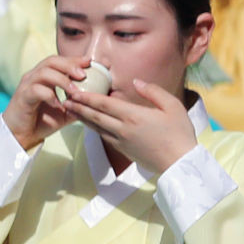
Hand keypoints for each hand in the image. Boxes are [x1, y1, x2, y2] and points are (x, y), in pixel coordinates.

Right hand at [3, 56, 83, 150]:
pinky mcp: (22, 97)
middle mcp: (33, 77)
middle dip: (70, 65)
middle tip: (83, 75)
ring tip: (74, 92)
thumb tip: (98, 99)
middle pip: (51, 61)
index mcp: (43, 76)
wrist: (21, 136)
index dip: (74, 60)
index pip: (59, 61)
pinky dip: (51, 96)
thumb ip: (78, 103)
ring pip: (44, 73)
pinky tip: (59, 106)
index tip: (90, 62)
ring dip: (62, 80)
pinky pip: (37, 90)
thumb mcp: (65, 111)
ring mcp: (26, 86)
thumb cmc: (41, 121)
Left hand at [61, 77, 199, 174]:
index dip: (88, 98)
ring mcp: (121, 141)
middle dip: (78, 107)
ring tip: (69, 110)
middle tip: (64, 99)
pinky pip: (103, 136)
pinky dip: (93, 128)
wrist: (179, 162)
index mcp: (134, 116)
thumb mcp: (172, 106)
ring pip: (96, 127)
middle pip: (95, 116)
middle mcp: (123, 129)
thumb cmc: (179, 132)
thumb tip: (136, 81)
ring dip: (82, 118)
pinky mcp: (122, 150)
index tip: (75, 92)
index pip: (104, 105)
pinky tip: (87, 124)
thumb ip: (153, 91)